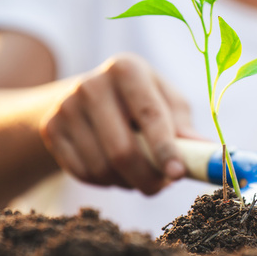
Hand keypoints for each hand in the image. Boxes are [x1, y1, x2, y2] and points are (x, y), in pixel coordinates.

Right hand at [39, 53, 195, 194]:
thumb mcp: (166, 101)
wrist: (85, 96)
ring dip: (128, 182)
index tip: (178, 174)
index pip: (150, 116)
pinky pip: (84, 174)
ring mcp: (66, 107)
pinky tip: (115, 170)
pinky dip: (106, 182)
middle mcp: (91, 84)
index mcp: (127, 69)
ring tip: (140, 173)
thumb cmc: (140, 100)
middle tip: (162, 186)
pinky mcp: (51, 129)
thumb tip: (205, 152)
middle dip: (148, 178)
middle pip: (122, 150)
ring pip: (103, 168)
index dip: (166, 149)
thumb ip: (184, 126)